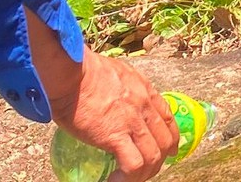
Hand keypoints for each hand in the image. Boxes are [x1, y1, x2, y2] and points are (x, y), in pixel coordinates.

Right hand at [48, 48, 179, 181]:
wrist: (69, 73)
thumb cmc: (82, 70)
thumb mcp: (115, 72)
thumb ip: (122, 86)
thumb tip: (114, 97)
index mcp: (144, 89)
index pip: (167, 118)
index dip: (171, 138)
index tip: (169, 150)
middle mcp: (143, 105)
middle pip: (165, 140)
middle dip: (159, 160)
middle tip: (145, 170)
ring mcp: (132, 121)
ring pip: (153, 157)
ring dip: (144, 173)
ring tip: (128, 179)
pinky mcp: (115, 135)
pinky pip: (133, 164)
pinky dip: (128, 178)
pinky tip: (115, 180)